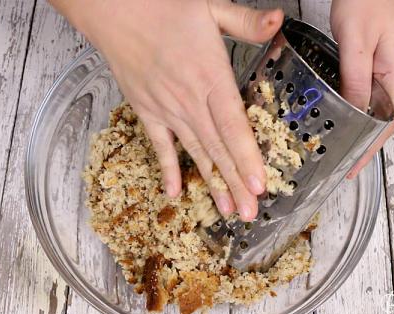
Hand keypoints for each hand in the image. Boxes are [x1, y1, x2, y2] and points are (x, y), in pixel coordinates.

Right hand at [50, 0, 283, 220]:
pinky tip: (176, 193)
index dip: (247, 158)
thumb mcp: (211, 8)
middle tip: (249, 213)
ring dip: (212, 183)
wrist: (115, 10)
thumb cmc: (163, 7)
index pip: (233, 125)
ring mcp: (166, 109)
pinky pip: (160, 147)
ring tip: (226, 211)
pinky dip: (169, 170)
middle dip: (236, 183)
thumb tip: (278, 21)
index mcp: (210, 75)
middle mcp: (189, 99)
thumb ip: (247, 21)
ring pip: (195, 153)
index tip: (259, 186)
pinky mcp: (147, 111)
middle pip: (218, 147)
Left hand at [330, 0, 393, 177]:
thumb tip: (352, 114)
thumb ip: (353, 81)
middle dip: (363, 137)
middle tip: (341, 157)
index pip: (387, 123)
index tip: (353, 167)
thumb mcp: (354, 43)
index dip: (368, 148)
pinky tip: (350, 107)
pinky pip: (381, 86)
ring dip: (363, 118)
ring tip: (340, 136)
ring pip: (383, 101)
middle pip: (386, 115)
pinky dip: (365, 99)